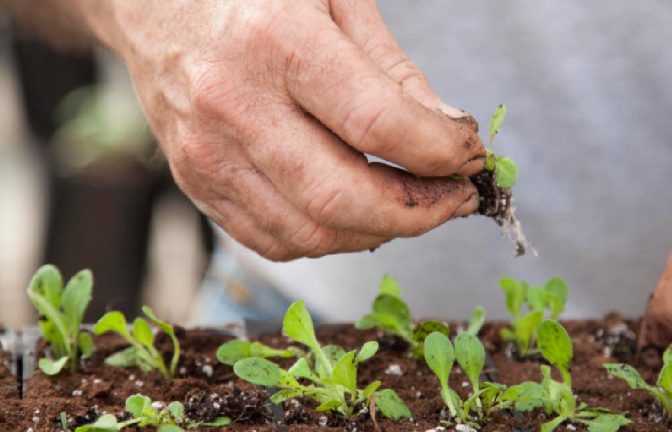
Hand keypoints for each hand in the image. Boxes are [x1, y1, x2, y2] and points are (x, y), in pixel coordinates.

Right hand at [79, 0, 484, 259]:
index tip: (470, 155)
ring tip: (413, 206)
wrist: (153, 4)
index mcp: (274, 40)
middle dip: (419, 211)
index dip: (439, 151)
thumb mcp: (334, 0)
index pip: (377, 124)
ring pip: (311, 232)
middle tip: (455, 198)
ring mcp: (207, 153)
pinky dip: (331, 239)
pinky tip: (357, 213)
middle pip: (342, 196)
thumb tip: (447, 134)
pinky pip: (275, 241)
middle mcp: (232, 104)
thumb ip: (393, 71)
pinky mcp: (196, 184)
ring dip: (380, 231)